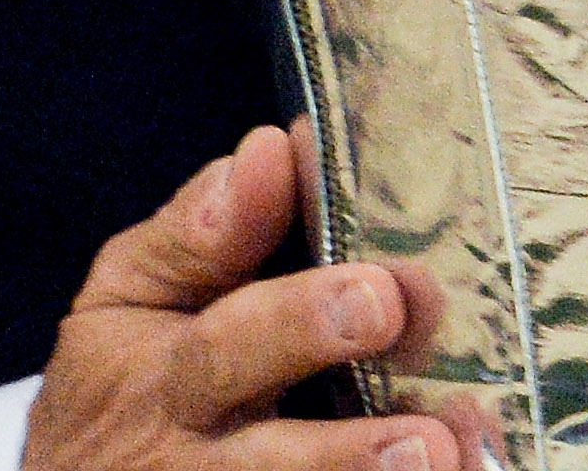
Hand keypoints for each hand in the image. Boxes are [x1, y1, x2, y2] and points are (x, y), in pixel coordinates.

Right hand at [25, 126, 472, 469]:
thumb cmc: (126, 378)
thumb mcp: (132, 294)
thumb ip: (199, 233)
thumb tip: (274, 149)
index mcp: (169, 376)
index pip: (229, 346)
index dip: (300, 319)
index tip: (379, 288)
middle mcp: (200, 460)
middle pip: (270, 461)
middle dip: (346, 443)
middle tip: (427, 416)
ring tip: (445, 455)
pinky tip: (461, 470)